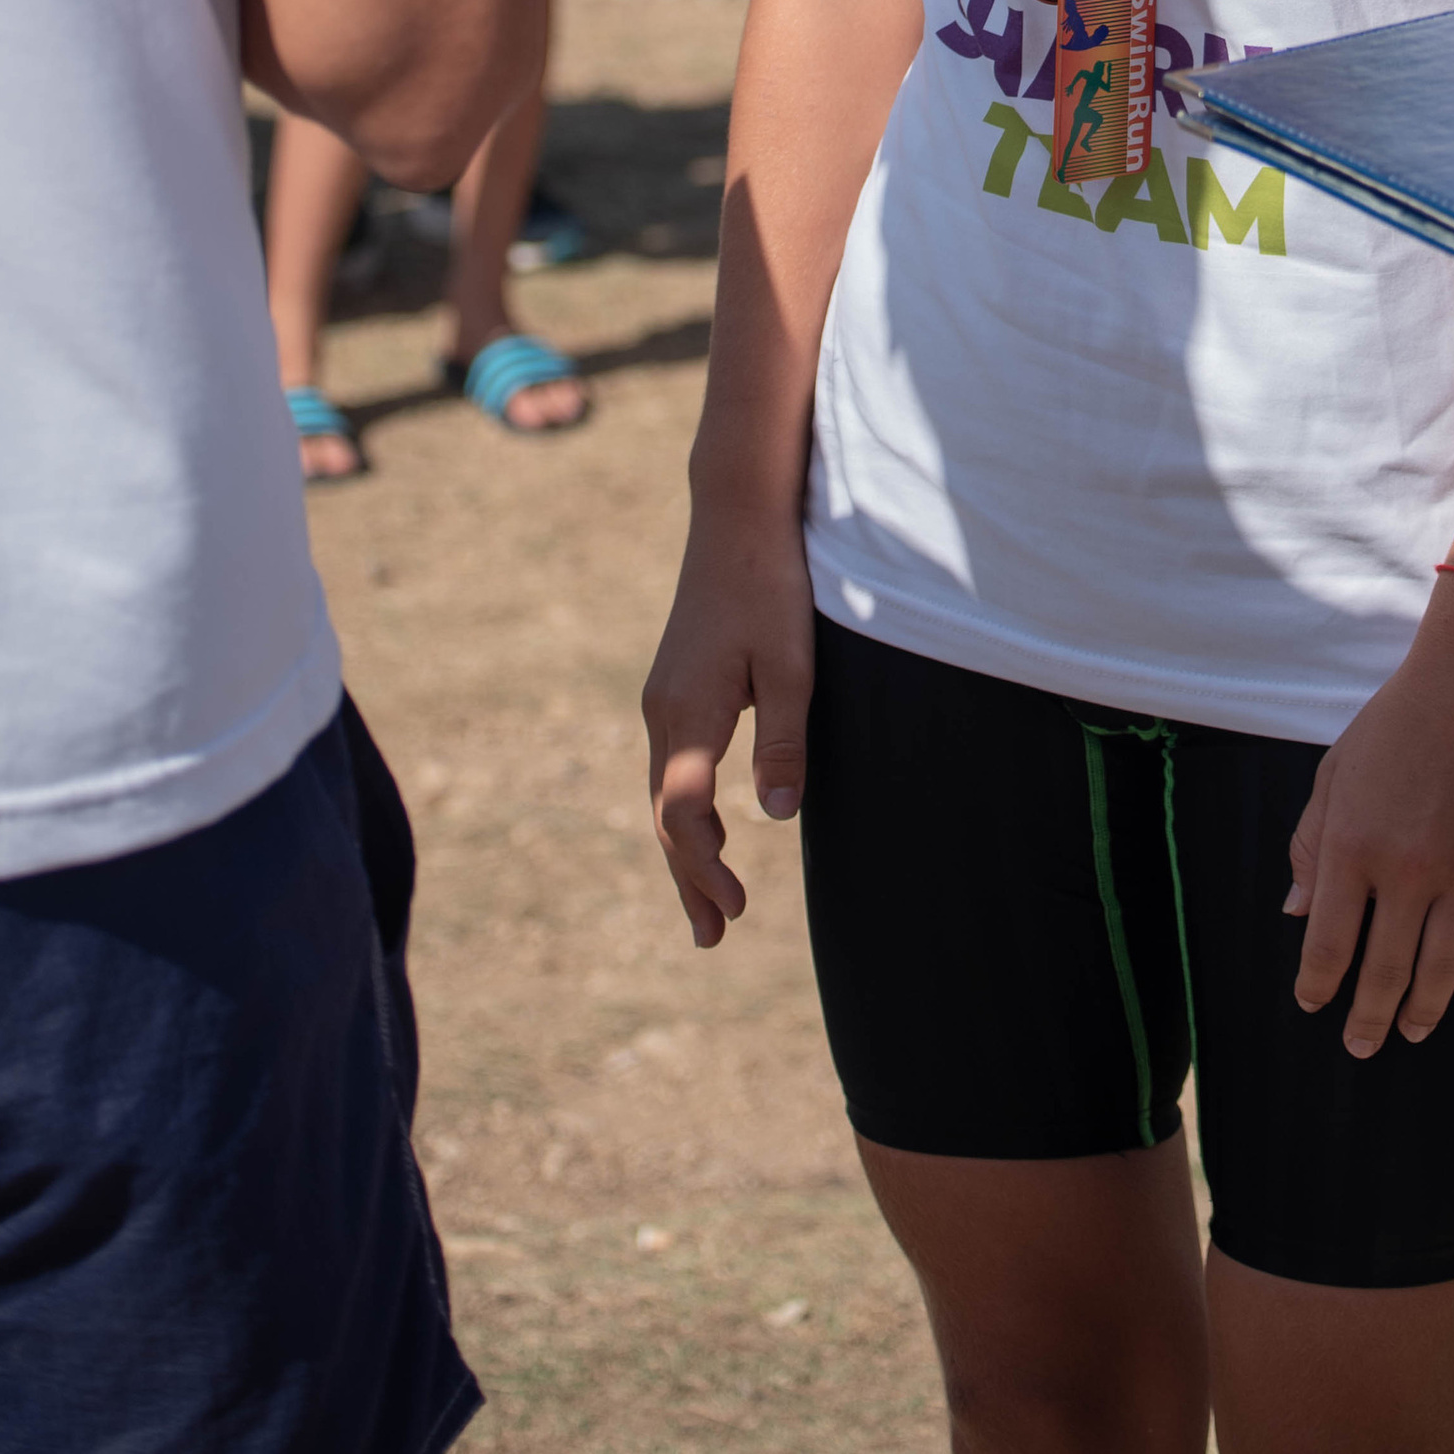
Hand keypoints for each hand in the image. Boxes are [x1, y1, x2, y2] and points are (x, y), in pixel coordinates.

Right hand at [641, 520, 814, 949]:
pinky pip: (670, 766)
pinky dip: (683, 811)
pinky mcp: (674, 685)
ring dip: (684, 851)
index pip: (683, 815)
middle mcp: (662, 712)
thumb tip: (774, 817)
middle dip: (688, 879)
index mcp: (686, 713)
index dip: (705, 868)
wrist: (737, 515)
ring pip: (662, 794)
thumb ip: (782, 740)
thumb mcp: (791, 664)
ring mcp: (663, 698)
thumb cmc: (772, 585)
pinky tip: (703, 828)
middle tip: (712, 939)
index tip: (735, 912)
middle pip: (664, 817)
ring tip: (708, 906)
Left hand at [1286, 577, 1453, 1056]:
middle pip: (1384, 970)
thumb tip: (1296, 913)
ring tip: (1410, 1031)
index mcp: (1352, 846)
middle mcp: (1405, 871)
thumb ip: (1310, 845)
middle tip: (1360, 1046)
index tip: (1311, 1003)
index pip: (1328, 943)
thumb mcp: (1334, 774)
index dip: (1317, 983)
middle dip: (1368, 1017)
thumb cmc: (1394, 722)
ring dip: (1422, 1009)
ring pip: (1441, 968)